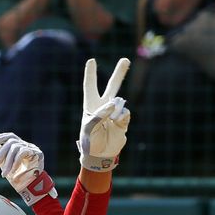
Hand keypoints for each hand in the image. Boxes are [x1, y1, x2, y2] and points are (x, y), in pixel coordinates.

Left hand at [0, 131, 56, 206]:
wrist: (29, 187)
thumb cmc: (17, 176)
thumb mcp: (4, 164)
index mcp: (18, 145)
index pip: (9, 136)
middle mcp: (26, 145)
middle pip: (11, 141)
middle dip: (0, 153)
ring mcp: (32, 148)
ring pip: (16, 148)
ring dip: (8, 162)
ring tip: (4, 174)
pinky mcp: (38, 153)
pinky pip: (23, 153)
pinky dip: (15, 162)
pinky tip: (13, 171)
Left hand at [78, 57, 130, 172]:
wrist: (100, 154)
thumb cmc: (90, 141)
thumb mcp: (88, 128)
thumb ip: (99, 114)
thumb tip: (114, 103)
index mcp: (91, 106)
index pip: (90, 87)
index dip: (91, 74)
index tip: (91, 61)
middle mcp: (104, 106)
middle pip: (112, 86)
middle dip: (120, 73)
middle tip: (126, 59)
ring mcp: (115, 112)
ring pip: (120, 101)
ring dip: (115, 111)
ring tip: (108, 123)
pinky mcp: (124, 119)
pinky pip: (125, 114)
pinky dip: (120, 120)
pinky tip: (115, 126)